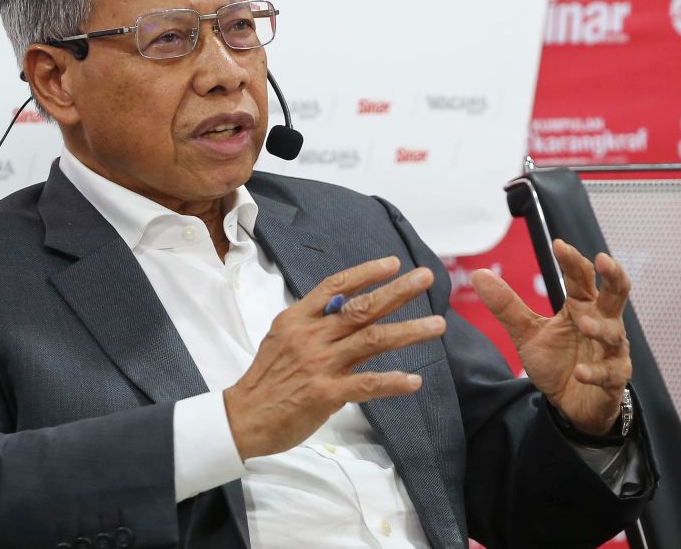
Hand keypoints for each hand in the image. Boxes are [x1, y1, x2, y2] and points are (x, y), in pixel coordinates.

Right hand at [223, 257, 445, 459]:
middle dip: (397, 291)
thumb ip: (311, 322)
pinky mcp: (325, 394)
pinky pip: (366, 385)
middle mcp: (311, 336)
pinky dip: (392, 382)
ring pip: (372, 340)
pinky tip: (414, 381)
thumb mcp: (281, 337)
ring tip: (437, 324)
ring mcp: (319, 364)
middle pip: (361, 308)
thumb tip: (341, 305)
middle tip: (426, 277)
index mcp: (297, 318)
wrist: (243, 416)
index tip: (393, 263)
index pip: (335, 285)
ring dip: (409, 331)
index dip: (366, 273)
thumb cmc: (266, 377)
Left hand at [471, 239, 631, 435]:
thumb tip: (478, 274)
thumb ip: (507, 305)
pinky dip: (596, 372)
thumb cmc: (557, 361)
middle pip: (615, 294)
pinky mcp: (613, 379)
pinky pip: (610, 373)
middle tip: (604, 260)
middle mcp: (601, 323)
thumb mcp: (526, 332)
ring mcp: (611, 351)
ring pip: (614, 333)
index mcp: (581, 307)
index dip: (573, 261)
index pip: (581, 278)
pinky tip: (581, 373)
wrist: (569, 403)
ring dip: (600, 328)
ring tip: (583, 324)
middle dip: (613, 277)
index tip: (558, 244)